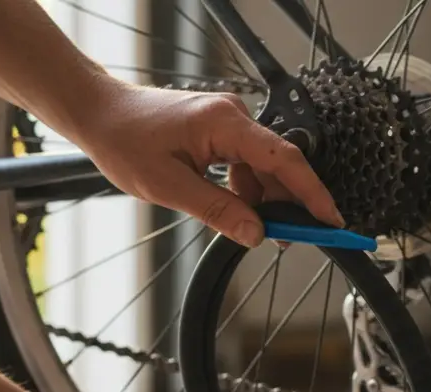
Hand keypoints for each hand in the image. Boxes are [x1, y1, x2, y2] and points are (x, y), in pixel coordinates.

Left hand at [72, 80, 343, 246]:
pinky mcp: (220, 129)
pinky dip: (247, 189)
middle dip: (288, 204)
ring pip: (263, 167)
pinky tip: (237, 209)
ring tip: (256, 230)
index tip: (332, 220)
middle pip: (279, 165)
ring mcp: (228, 121)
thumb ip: (218, 211)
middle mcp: (233, 116)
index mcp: (225, 124)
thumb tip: (257, 235)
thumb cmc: (123, 141)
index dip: (312, 192)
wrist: (97, 112)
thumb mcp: (168, 188)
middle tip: (292, 240)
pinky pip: (247, 162)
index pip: (284, 159)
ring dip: (264, 199)